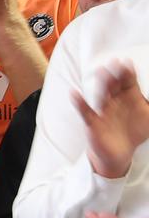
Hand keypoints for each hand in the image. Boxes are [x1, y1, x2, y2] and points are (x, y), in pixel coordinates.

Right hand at [74, 60, 148, 178]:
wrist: (118, 155)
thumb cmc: (133, 134)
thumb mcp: (148, 118)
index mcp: (129, 100)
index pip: (129, 84)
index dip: (128, 74)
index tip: (127, 63)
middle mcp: (116, 103)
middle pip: (115, 86)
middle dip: (116, 75)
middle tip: (115, 63)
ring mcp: (104, 112)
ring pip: (102, 95)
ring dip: (102, 84)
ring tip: (101, 72)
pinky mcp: (94, 123)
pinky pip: (86, 112)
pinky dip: (80, 104)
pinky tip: (75, 95)